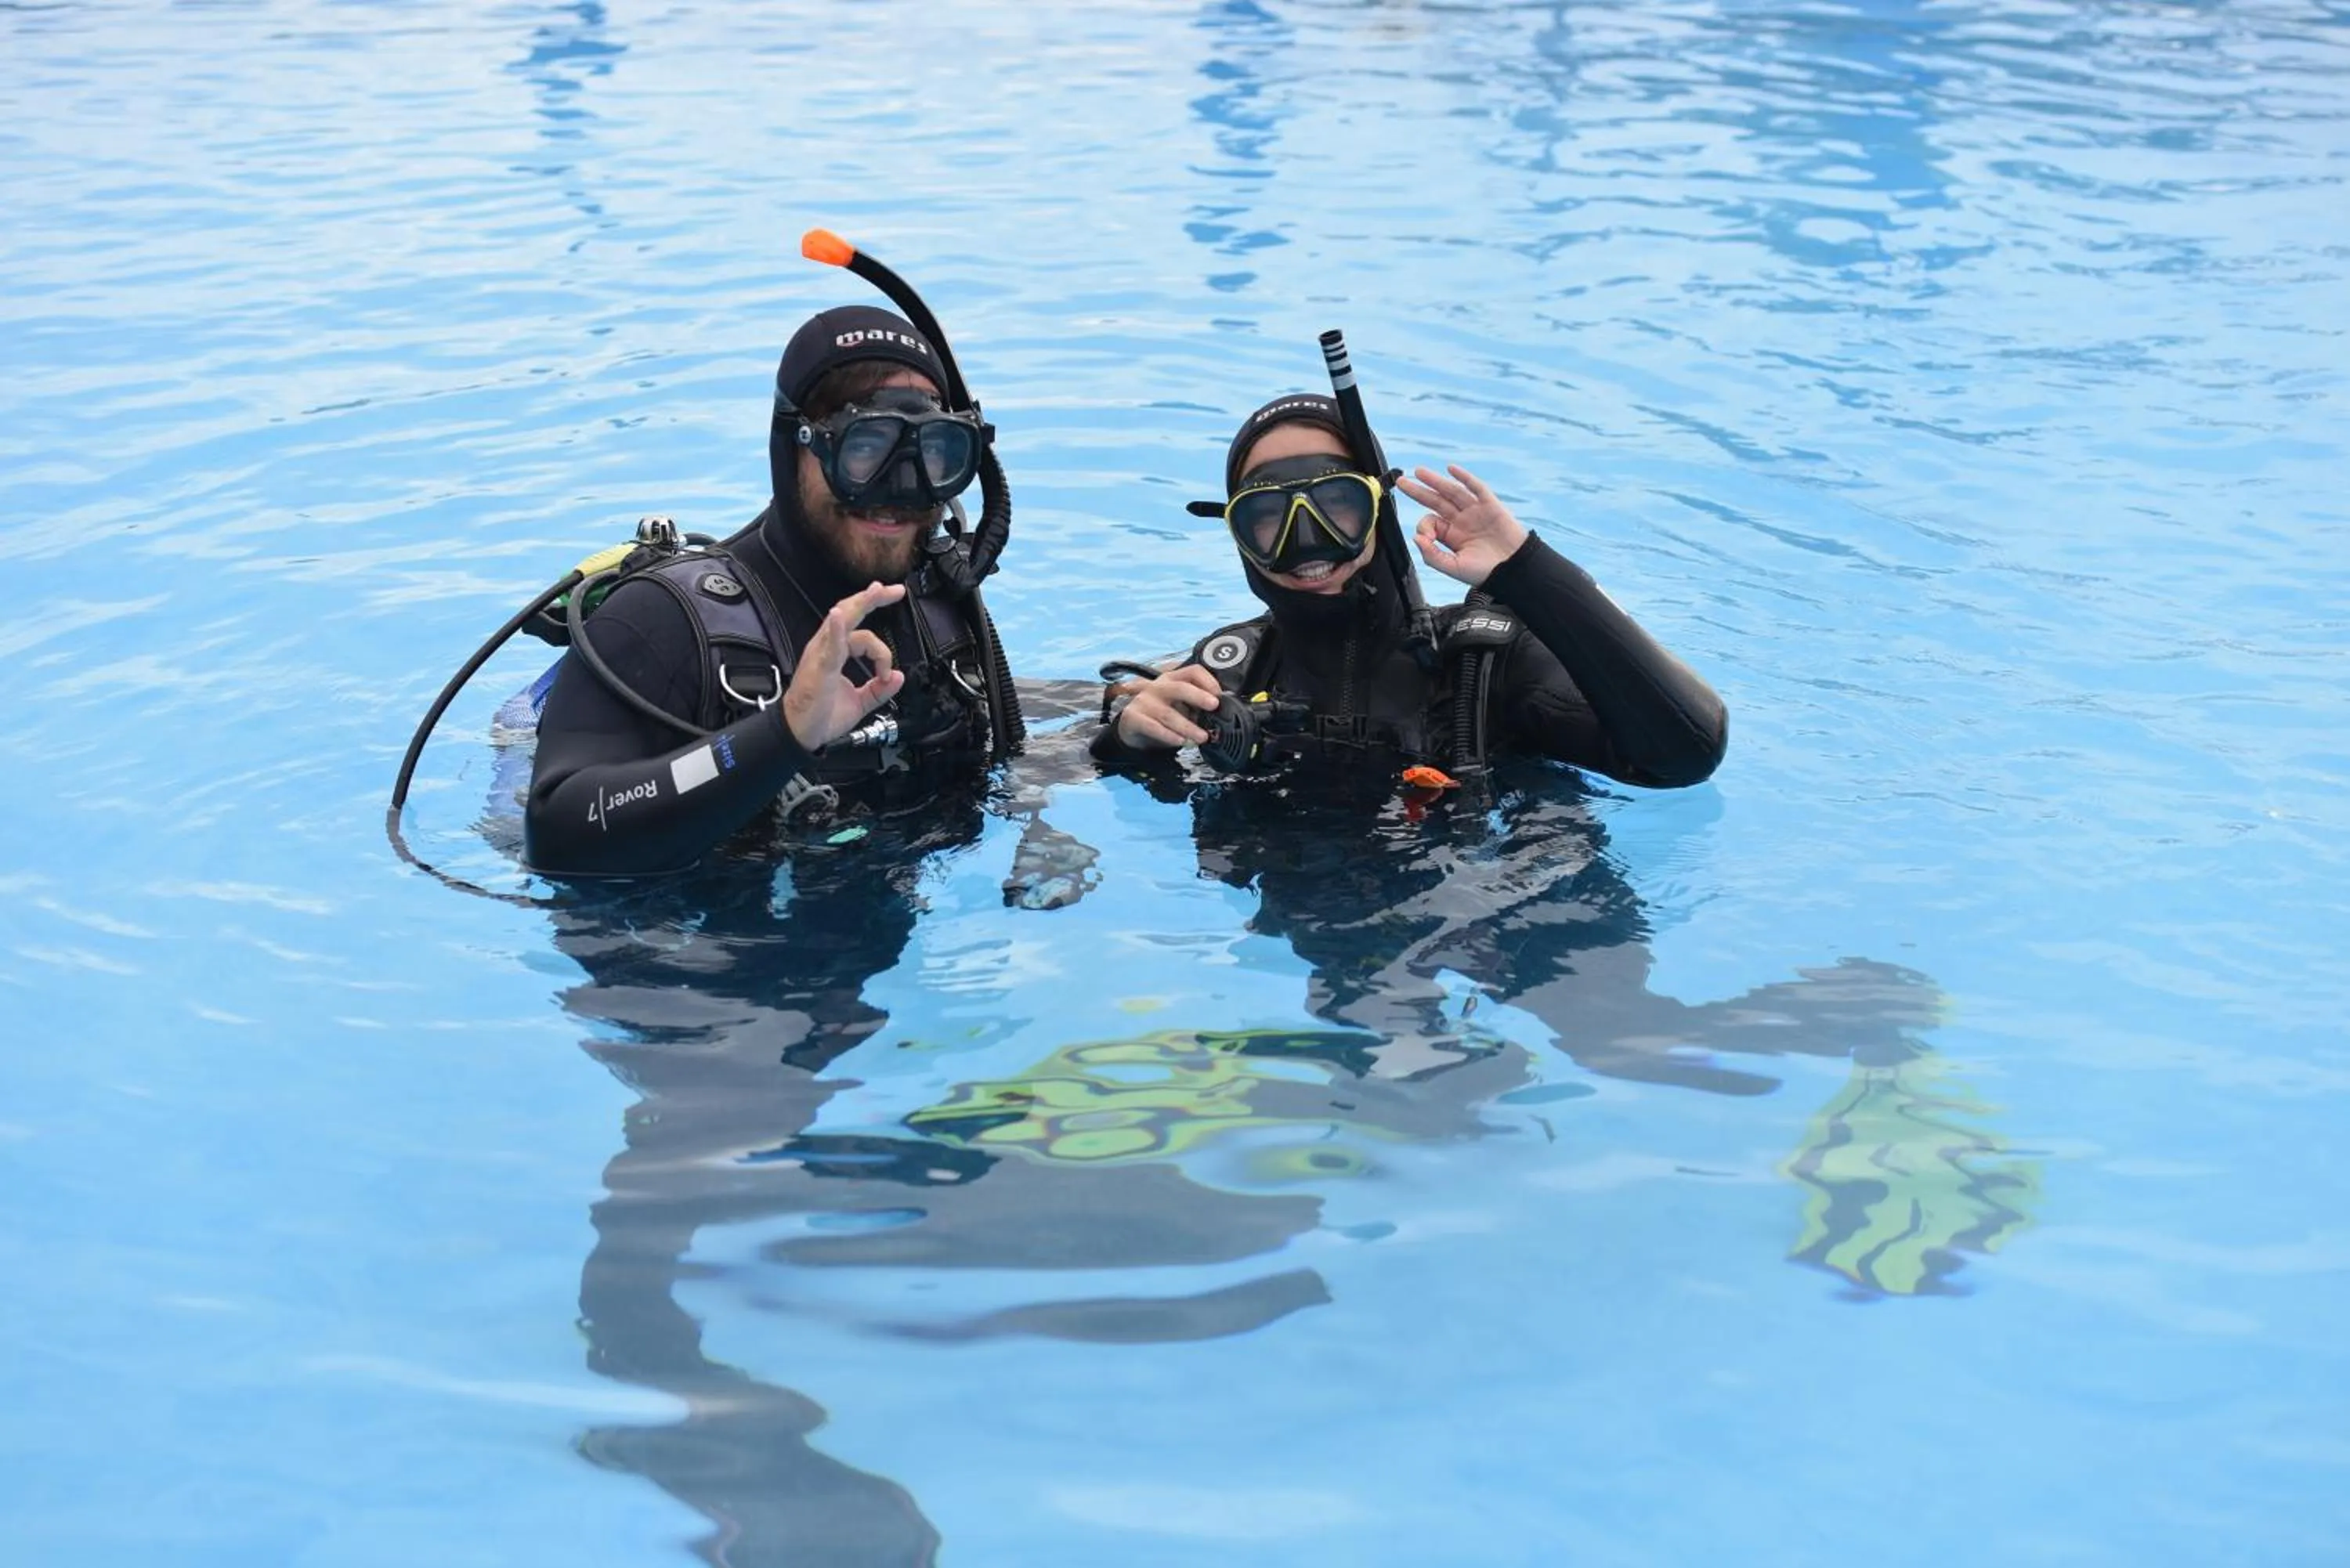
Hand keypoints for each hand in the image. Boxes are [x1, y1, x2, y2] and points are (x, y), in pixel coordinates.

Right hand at [782, 581, 905, 749]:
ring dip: (860, 604)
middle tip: (893, 589)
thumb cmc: (821, 716)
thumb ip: (879, 690)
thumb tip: (899, 678)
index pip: (862, 633)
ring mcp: (821, 655)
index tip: (888, 671)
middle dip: (873, 599)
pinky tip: (840, 616)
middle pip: (851, 613)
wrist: (802, 735)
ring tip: (876, 591)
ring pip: (842, 621)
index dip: (881, 648)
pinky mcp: (818, 668)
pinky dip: (836, 630)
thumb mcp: (859, 703)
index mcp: (835, 653)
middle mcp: (827, 648)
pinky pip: (829, 645)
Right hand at [1114, 664, 1224, 749]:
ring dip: (1188, 727)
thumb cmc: (1160, 712)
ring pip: (1169, 714)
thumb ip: (1196, 706)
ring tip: (1202, 737)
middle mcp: (1158, 687)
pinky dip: (1169, 735)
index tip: (1219, 695)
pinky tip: (1181, 741)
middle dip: (1198, 696)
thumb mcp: (1179, 704)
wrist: (1131, 724)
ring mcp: (1144, 701)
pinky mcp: (1133, 717)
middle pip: (1180, 688)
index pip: (1192, 672)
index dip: (1208, 681)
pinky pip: (1153, 727)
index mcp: (1172, 679)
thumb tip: (1219, 716)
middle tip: (1213, 706)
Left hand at [1398, 464, 1529, 587]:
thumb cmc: (1485, 572)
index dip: (1425, 527)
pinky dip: (1464, 477)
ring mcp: (1475, 511)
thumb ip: (1432, 555)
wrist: (1513, 569)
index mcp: (1452, 535)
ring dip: (1435, 481)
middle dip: (1418, 491)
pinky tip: (1451, 469)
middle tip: (1401, 482)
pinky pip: (1476, 488)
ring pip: (1452, 492)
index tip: (1428, 538)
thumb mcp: (1453, 567)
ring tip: (1418, 472)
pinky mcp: (1490, 505)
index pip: (1432, 522)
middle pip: (1436, 501)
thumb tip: (1416, 538)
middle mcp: (1461, 520)